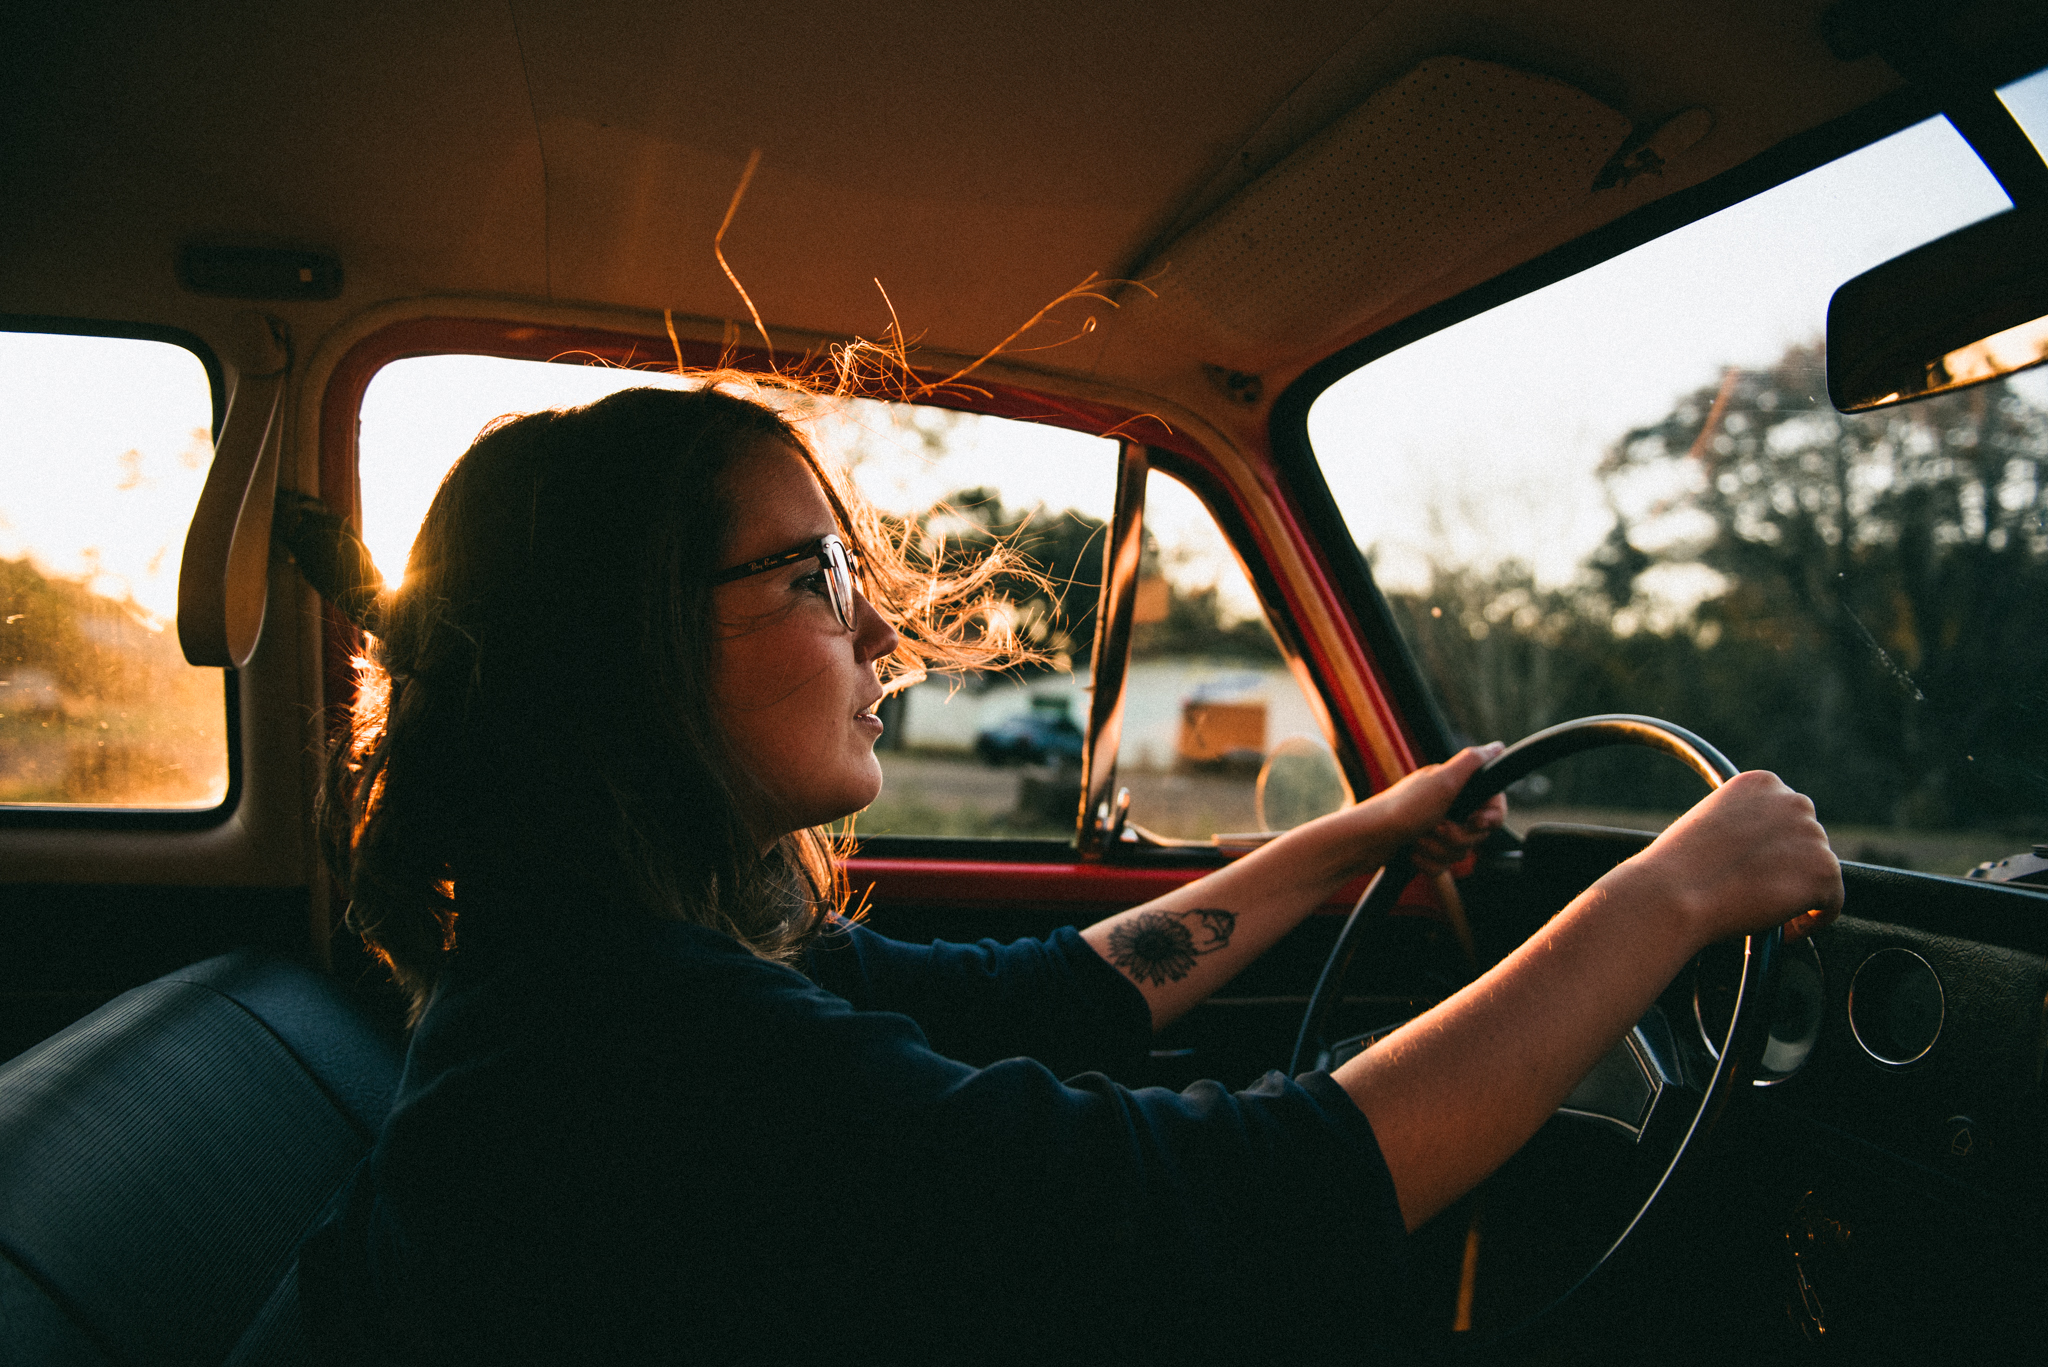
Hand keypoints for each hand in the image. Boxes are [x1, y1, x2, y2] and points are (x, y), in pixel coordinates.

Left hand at [1375, 744, 1508, 875]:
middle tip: (1435, 825)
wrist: (1369, 840)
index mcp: (1455, 788)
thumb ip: (1474, 763)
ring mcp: (1436, 831)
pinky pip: (1443, 867)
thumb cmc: (1403, 809)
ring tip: (1417, 838)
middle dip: (1456, 835)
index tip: (1475, 821)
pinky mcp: (1426, 851)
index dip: (1489, 818)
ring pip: (1460, 853)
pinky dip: (1427, 863)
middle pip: (1478, 834)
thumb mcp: (1442, 781)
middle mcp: (1448, 807)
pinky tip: (1411, 852)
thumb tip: (1498, 746)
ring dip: (1437, 849)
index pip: (1494, 807)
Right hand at [1620, 770, 1842, 946]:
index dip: (1774, 848)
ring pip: (1818, 873)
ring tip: (1763, 911)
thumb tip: (1763, 855)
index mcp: (1761, 783)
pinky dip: (1811, 921)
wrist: (1673, 892)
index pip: (1785, 816)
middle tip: (1760, 894)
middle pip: (1807, 842)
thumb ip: (1744, 828)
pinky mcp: (1825, 871)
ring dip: (1797, 893)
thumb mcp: (1709, 825)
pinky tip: (1779, 928)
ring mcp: (1812, 835)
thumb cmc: (1678, 868)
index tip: (1756, 870)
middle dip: (1788, 868)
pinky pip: (1831, 904)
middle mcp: (1792, 801)